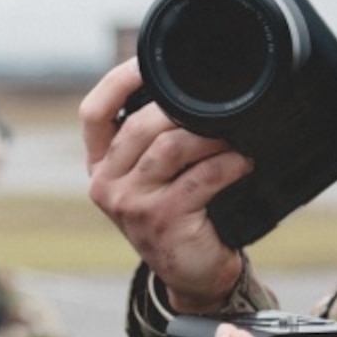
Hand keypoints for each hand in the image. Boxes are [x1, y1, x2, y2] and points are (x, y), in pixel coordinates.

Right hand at [80, 59, 251, 311]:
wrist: (194, 276)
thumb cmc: (179, 216)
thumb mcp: (153, 178)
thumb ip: (153, 140)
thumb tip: (185, 87)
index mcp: (100, 166)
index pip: (93, 113)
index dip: (118, 80)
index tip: (148, 61)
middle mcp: (106, 185)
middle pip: (139, 125)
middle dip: (181, 110)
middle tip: (217, 111)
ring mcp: (131, 205)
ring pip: (170, 147)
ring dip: (210, 137)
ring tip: (235, 138)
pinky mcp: (162, 222)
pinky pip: (200, 178)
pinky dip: (228, 165)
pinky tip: (243, 163)